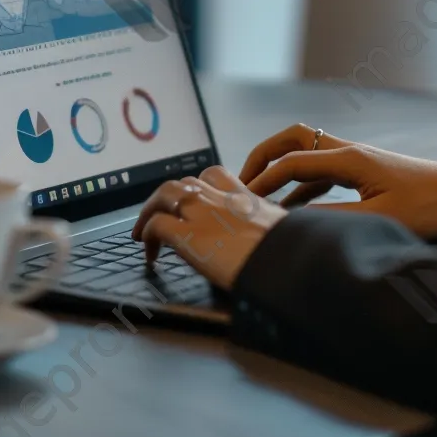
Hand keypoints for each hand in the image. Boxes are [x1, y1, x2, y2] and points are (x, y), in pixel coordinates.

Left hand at [130, 165, 287, 290]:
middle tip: (159, 215)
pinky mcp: (189, 235)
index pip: (214, 176)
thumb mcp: (284, 230)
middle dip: (166, 198)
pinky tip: (150, 255)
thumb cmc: (292, 251)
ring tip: (143, 232)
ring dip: (149, 211)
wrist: (288, 260)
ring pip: (164, 195)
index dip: (198, 187)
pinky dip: (148, 237)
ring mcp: (202, 213)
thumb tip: (272, 243)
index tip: (193, 204)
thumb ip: (270, 229)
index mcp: (244, 196)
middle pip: (183, 183)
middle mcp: (220, 198)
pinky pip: (156, 226)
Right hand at [238, 123, 436, 239]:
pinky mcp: (366, 170)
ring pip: (307, 152)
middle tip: (240, 181)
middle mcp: (350, 151)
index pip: (292, 162)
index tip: (240, 200)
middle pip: (294, 138)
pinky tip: (293, 207)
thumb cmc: (432, 209)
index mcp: (350, 159)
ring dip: (281, 169)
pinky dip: (301, 184)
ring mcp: (358, 158)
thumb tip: (293, 222)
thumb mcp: (380, 220)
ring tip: (258, 195)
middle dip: (263, 156)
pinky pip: (323, 170)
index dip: (263, 180)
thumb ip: (333, 220)